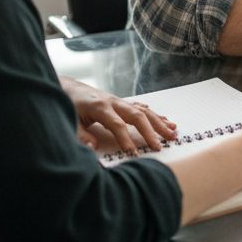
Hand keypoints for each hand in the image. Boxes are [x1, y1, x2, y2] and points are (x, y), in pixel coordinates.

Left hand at [60, 76, 176, 151]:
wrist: (68, 87)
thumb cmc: (68, 105)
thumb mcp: (69, 121)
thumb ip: (81, 136)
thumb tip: (93, 149)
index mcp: (100, 107)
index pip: (117, 125)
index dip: (126, 139)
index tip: (133, 154)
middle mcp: (114, 102)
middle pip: (137, 116)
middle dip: (150, 131)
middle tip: (160, 146)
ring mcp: (120, 101)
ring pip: (144, 111)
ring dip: (159, 123)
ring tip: (173, 133)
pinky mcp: (123, 103)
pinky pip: (143, 109)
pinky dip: (156, 116)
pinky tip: (167, 122)